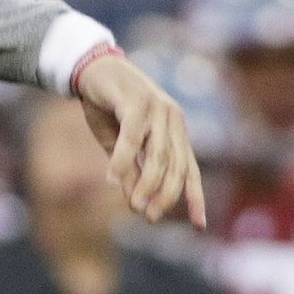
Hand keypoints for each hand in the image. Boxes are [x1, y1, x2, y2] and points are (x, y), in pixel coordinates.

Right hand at [73, 53, 206, 226]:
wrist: (92, 67)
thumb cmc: (108, 108)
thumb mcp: (119, 146)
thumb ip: (131, 171)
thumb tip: (136, 204)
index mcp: (174, 130)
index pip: (190, 169)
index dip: (195, 197)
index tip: (200, 225)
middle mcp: (172, 119)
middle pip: (177, 165)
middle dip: (166, 195)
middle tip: (151, 217)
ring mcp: (157, 108)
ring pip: (158, 154)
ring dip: (147, 183)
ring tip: (136, 206)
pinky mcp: (136, 101)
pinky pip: (132, 137)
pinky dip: (122, 159)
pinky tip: (111, 179)